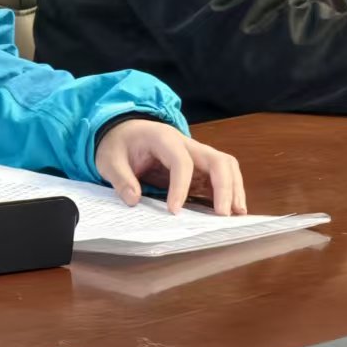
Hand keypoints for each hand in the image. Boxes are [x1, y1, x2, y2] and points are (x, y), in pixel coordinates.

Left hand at [95, 119, 247, 215]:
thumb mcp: (109, 160)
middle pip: (217, 159)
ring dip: (234, 188)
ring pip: (226, 165)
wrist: (124, 131)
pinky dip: (230, 191)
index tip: (173, 211)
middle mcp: (186, 143)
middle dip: (224, 186)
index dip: (180, 187)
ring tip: (237, 214)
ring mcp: (195, 153)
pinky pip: (221, 175)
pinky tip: (231, 210)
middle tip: (223, 215)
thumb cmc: (118, 144)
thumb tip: (133, 200)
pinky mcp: (199, 166)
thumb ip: (120, 179)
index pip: (182, 162)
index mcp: (163, 138)